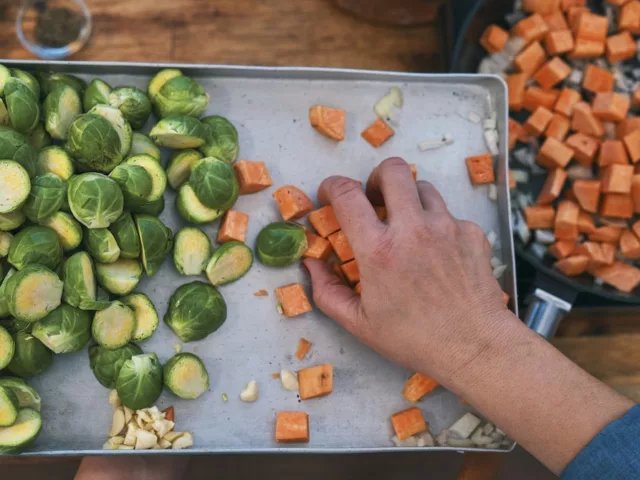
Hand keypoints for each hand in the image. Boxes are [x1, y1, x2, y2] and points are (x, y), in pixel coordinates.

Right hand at [303, 157, 509, 382]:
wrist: (474, 347)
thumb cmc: (413, 339)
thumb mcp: (359, 322)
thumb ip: (327, 291)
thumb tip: (312, 264)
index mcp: (379, 250)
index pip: (347, 194)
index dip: (331, 186)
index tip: (330, 194)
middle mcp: (413, 228)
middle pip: (392, 169)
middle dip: (376, 177)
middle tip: (374, 199)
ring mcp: (446, 226)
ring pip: (423, 187)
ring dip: (408, 199)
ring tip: (407, 226)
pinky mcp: (471, 232)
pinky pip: (448, 214)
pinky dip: (437, 225)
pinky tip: (437, 252)